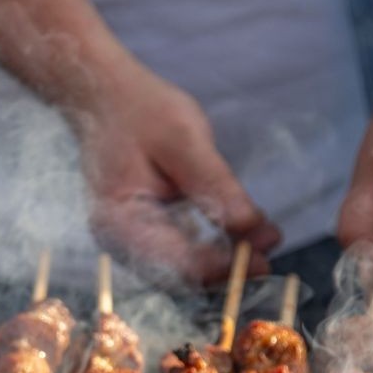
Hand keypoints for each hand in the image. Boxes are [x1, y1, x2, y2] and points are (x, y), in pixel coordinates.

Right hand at [67, 60, 281, 286]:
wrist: (103, 97)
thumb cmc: (139, 111)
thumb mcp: (184, 141)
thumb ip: (217, 188)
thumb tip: (255, 232)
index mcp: (121, 224)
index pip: (179, 264)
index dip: (225, 267)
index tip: (265, 259)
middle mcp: (121, 243)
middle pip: (182, 275)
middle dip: (229, 268)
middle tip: (269, 247)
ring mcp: (129, 241)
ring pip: (184, 269)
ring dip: (224, 259)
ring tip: (263, 239)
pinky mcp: (142, 233)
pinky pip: (179, 253)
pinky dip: (211, 246)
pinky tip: (239, 234)